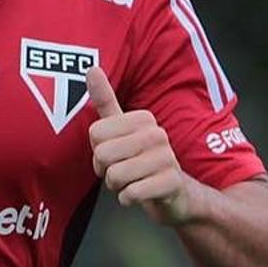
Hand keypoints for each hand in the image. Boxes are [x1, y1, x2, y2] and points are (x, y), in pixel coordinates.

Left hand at [86, 67, 193, 225]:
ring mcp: (167, 158)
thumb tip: (91, 67)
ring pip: (114, 176)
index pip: (95, 135)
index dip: (98, 150)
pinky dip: (128, 199)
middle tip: (122, 170)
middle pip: (102, 155)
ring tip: (133, 181)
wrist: (176, 193)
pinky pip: (130, 194)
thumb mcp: (121, 130)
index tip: (115, 153)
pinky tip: (142, 194)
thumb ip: (106, 101)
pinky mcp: (172, 183)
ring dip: (117, 186)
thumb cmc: (140, 160)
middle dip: (105, 170)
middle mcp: (157, 134)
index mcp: (142, 119)